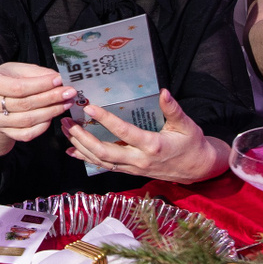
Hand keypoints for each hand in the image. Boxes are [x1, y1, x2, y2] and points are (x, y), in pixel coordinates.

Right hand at [0, 62, 75, 152]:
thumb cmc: (7, 81)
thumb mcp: (17, 70)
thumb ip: (36, 73)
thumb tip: (57, 78)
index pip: (18, 87)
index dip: (40, 85)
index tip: (59, 81)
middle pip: (24, 104)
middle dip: (50, 98)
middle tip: (69, 93)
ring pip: (27, 120)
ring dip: (51, 112)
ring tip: (66, 103)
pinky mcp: (4, 133)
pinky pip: (27, 133)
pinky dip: (43, 126)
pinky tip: (54, 116)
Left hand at [61, 90, 225, 182]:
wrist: (197, 169)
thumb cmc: (191, 144)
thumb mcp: (186, 124)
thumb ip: (172, 108)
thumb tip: (164, 91)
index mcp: (152, 145)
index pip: (124, 132)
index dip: (106, 120)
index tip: (89, 107)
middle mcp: (139, 159)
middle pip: (104, 152)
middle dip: (83, 137)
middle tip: (68, 122)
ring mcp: (133, 168)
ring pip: (101, 161)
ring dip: (81, 147)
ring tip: (66, 131)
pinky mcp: (130, 171)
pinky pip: (104, 166)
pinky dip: (87, 159)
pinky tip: (72, 151)